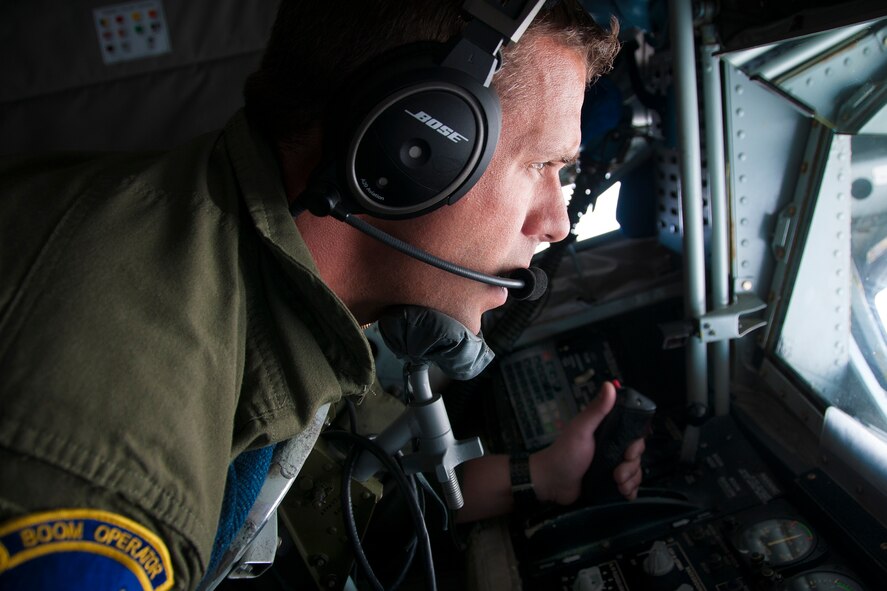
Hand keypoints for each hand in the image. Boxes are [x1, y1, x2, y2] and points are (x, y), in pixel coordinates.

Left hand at [530, 381, 645, 504]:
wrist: (552, 483)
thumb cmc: (564, 453)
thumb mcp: (581, 429)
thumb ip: (596, 410)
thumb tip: (609, 385)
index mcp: (607, 431)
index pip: (634, 434)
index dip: (636, 445)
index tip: (629, 453)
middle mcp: (611, 447)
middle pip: (636, 455)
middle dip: (631, 467)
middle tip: (617, 474)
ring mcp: (611, 465)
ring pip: (635, 471)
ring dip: (631, 480)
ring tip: (618, 485)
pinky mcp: (609, 482)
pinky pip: (630, 485)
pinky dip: (630, 490)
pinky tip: (624, 493)